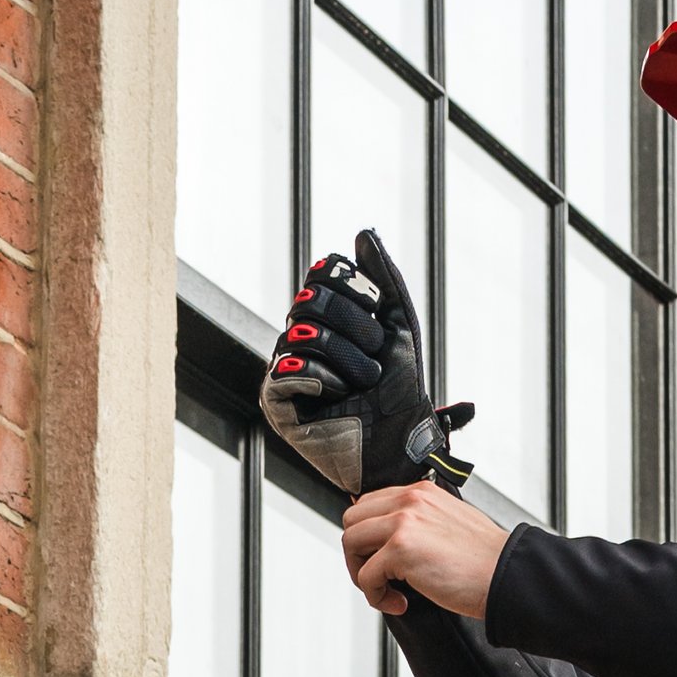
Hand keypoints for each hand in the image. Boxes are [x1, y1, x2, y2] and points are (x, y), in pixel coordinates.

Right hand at [260, 227, 473, 498]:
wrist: (400, 442)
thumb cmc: (401, 391)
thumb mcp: (400, 326)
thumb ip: (385, 278)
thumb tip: (363, 233)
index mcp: (324, 316)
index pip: (323, 271)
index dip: (357, 292)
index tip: (380, 324)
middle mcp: (298, 336)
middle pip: (313, 298)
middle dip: (356, 329)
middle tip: (374, 362)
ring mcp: (283, 367)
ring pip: (304, 332)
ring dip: (347, 360)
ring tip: (360, 384)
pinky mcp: (275, 401)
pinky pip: (292, 367)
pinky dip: (324, 380)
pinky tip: (335, 398)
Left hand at [342, 480, 507, 621]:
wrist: (505, 575)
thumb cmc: (484, 560)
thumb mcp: (449, 523)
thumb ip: (420, 523)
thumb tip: (392, 540)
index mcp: (421, 492)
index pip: (370, 503)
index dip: (368, 535)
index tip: (379, 557)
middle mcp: (410, 501)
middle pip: (353, 519)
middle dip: (358, 552)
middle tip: (378, 577)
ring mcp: (403, 523)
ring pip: (350, 542)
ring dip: (361, 573)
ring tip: (386, 590)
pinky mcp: (400, 550)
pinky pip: (366, 576)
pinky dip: (376, 596)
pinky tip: (400, 602)